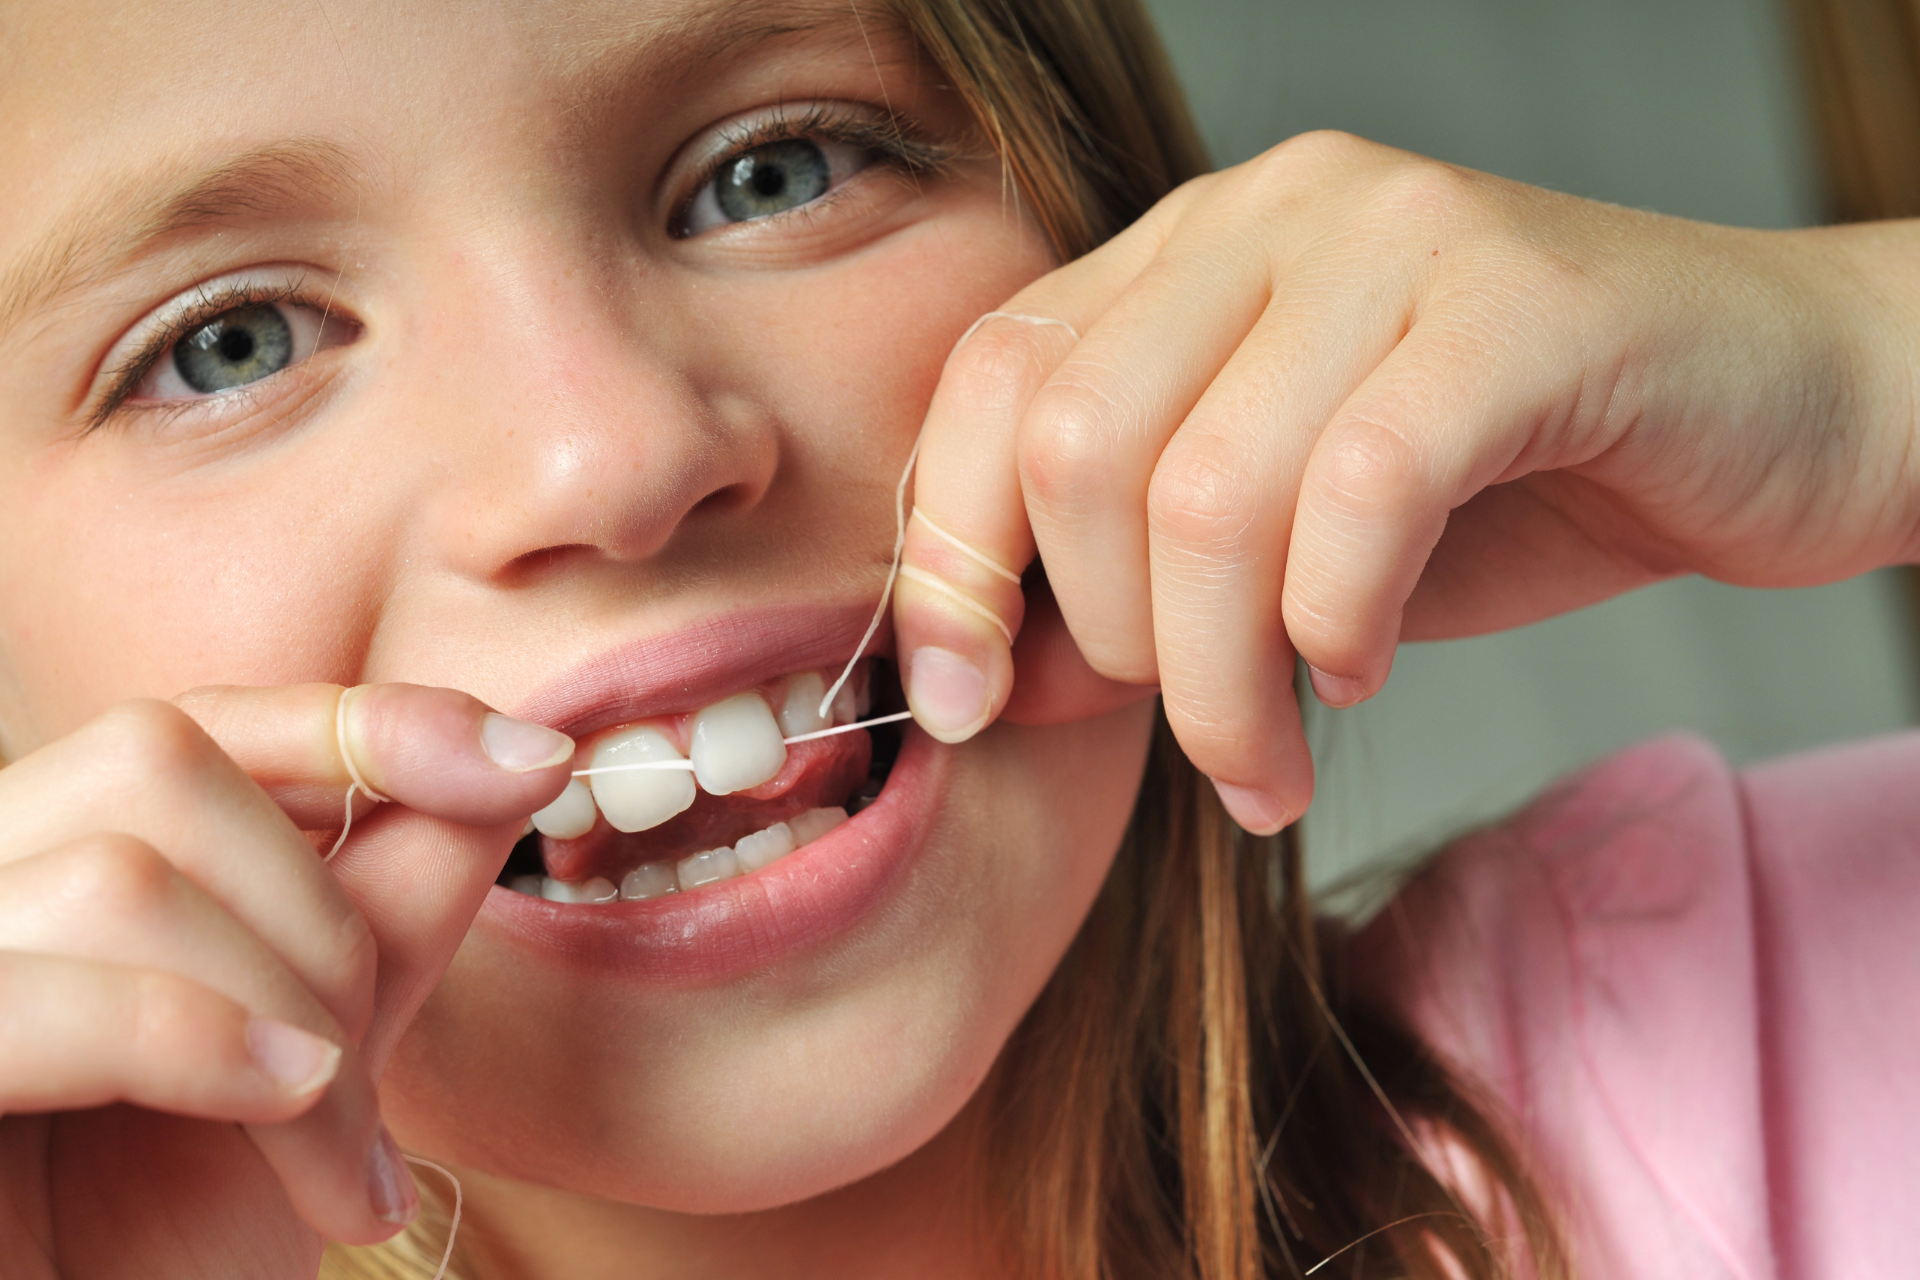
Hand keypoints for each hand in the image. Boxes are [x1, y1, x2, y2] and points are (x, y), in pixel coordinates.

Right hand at [0, 683, 571, 1276]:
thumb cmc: (160, 1253)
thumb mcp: (314, 1066)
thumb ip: (387, 908)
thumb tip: (510, 761)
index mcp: (48, 861)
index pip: (199, 722)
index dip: (365, 721)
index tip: (531, 763)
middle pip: (160, 762)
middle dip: (323, 916)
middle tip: (365, 1078)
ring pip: (122, 875)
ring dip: (284, 1017)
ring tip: (333, 1165)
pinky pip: (46, 995)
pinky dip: (193, 1043)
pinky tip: (278, 1106)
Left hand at [890, 130, 1919, 832]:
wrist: (1788, 411)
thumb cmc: (1513, 485)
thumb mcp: (1280, 550)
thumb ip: (1134, 589)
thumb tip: (989, 682)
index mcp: (1187, 253)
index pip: (990, 381)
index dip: (948, 557)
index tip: (960, 705)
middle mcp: (1271, 213)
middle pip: (1079, 446)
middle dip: (1111, 644)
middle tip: (1203, 733)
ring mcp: (1394, 241)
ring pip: (1207, 493)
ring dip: (1224, 684)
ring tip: (1275, 754)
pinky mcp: (1520, 308)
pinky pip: (1361, 492)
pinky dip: (1340, 622)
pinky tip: (1367, 665)